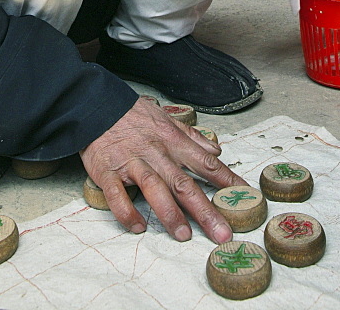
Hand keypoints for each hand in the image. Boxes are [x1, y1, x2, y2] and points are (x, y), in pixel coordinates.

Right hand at [80, 98, 247, 241]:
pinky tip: (137, 226)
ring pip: (154, 188)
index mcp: (172, 140)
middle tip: (222, 233)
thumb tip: (215, 150)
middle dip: (204, 210)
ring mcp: (131, 163)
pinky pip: (117, 195)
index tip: (244, 198)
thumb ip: (192, 137)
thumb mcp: (166, 119)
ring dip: (169, 213)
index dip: (225, 180)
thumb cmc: (133, 115)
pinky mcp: (107, 172)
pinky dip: (126, 211)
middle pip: (183, 183)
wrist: (95, 105)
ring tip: (183, 235)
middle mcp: (156, 153)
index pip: (204, 163)